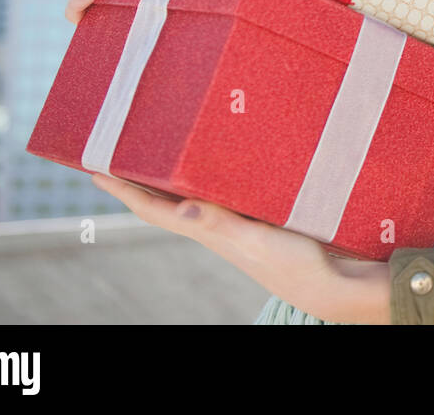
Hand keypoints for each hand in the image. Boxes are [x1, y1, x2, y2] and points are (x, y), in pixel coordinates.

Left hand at [89, 173, 392, 323]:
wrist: (338, 284)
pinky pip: (229, 191)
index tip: (94, 170)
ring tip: (160, 149)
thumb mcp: (258, 242)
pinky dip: (215, 174)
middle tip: (119, 150)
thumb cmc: (299, 266)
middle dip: (141, 178)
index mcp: (211, 232)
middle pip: (168, 199)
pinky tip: (223, 158)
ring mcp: (241, 222)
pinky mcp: (265, 215)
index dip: (124, 191)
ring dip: (175, 174)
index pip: (156, 210)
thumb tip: (180, 209)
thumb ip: (222, 225)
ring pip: (197, 193)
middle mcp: (220, 226)